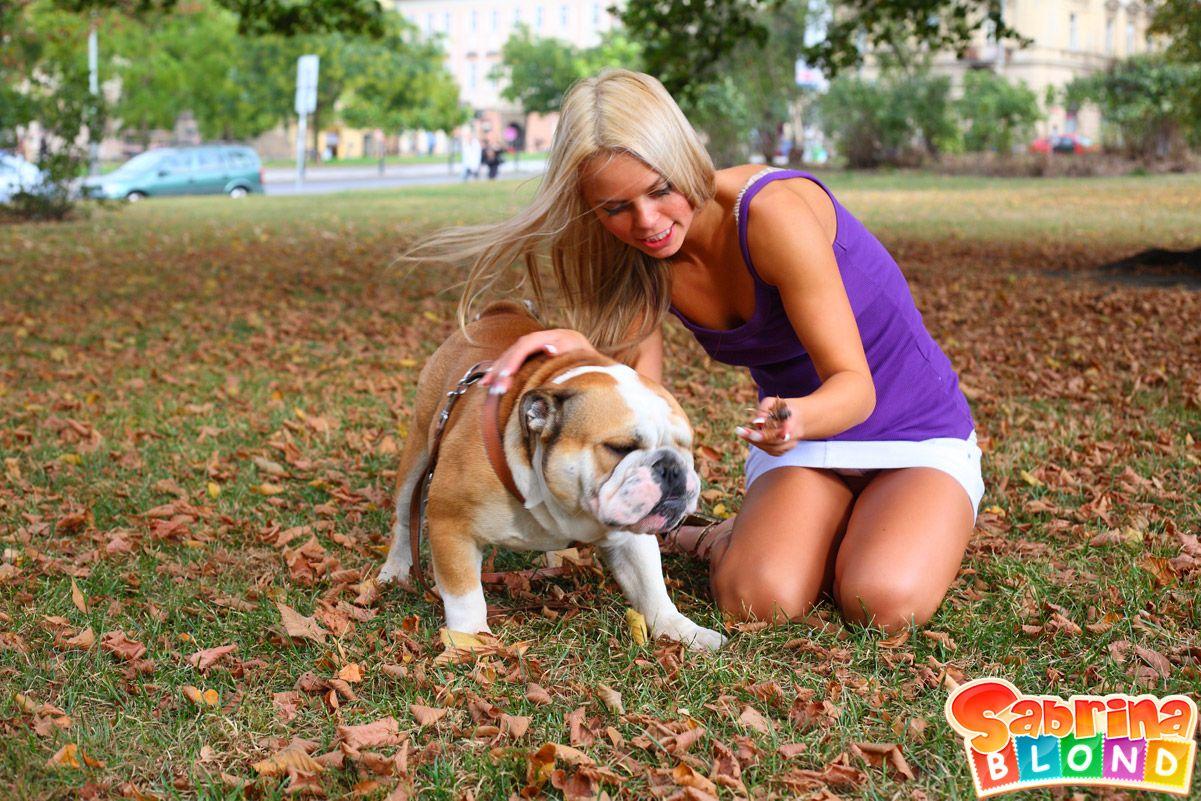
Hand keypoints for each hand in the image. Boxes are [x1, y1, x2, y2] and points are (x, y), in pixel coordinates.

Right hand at [479, 328, 595, 394]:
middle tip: (497, 387)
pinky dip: (499, 372)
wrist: (596, 362)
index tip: (507, 374)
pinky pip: (512, 364)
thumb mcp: (583, 356)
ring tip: (486, 385)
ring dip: (497, 370)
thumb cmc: (590, 363)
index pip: (528, 344)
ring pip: (510, 356)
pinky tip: (487, 383)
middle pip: (515, 350)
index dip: (516, 358)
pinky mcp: (533, 359)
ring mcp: (536, 348)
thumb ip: (567, 351)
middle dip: (503, 368)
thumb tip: (550, 348)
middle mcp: (542, 339)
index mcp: (555, 336)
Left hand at [735, 396, 801, 455]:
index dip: (768, 435)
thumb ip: (764, 408)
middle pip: (774, 442)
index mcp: (794, 421)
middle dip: (756, 438)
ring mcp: (791, 444)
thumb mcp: (774, 401)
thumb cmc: (784, 407)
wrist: (802, 417)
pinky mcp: (785, 450)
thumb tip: (756, 422)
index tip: (753, 434)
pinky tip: (749, 436)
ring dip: (755, 442)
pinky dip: (759, 445)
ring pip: (772, 448)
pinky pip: (771, 451)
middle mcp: (794, 435)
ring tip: (741, 432)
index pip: (782, 431)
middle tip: (740, 431)